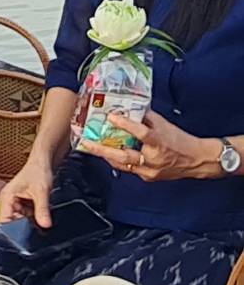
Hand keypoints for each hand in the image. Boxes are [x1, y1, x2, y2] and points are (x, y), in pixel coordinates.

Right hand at [0, 154, 53, 226]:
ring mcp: (15, 204)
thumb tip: (45, 225)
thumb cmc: (38, 171)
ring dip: (30, 223)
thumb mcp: (41, 192)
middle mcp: (8, 201)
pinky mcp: (23, 205)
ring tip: (39, 218)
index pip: (4, 220)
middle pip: (12, 223)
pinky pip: (27, 218)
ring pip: (21, 222)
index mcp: (6, 197)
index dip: (13, 231)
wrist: (44, 164)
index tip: (24, 237)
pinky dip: (34, 219)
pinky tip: (40, 216)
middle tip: (36, 227)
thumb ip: (42, 210)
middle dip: (24, 228)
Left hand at [80, 110, 218, 182]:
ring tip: (89, 146)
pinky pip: (128, 169)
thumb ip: (144, 117)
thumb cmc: (180, 140)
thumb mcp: (163, 124)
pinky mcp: (148, 177)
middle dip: (102, 149)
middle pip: (124, 155)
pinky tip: (106, 153)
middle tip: (86, 142)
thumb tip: (125, 107)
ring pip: (122, 164)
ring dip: (104, 155)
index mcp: (159, 142)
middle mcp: (153, 158)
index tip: (111, 117)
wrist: (198, 160)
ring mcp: (150, 170)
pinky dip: (117, 160)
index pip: (142, 133)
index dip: (126, 125)